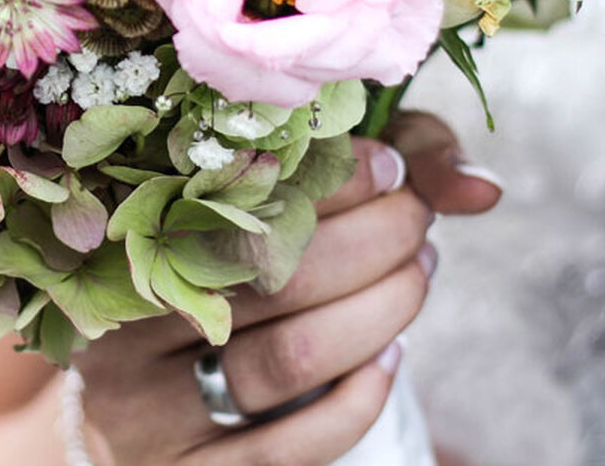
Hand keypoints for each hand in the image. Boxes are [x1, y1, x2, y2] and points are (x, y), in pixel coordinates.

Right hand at [74, 116, 499, 465]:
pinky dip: (360, 398)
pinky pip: (291, 446)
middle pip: (276, 271)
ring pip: (293, 356)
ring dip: (382, 310)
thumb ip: (374, 170)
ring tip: (418, 273)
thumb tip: (483, 188)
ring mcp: (147, 405)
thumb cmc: (215, 275)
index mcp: (131, 230)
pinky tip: (392, 357)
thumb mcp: (272, 202)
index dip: (335, 174)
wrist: (122, 410)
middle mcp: (125, 316)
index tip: (390, 166)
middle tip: (419, 221)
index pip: (245, 188)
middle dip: (376, 239)